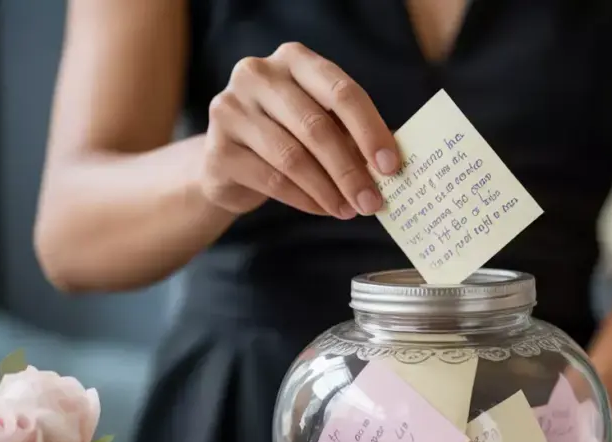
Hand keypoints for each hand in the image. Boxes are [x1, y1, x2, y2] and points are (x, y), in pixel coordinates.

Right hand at [200, 42, 399, 219]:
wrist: (231, 161)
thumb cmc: (289, 136)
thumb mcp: (324, 126)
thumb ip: (355, 136)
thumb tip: (393, 164)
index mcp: (294, 59)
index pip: (341, 92)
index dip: (370, 131)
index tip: (391, 166)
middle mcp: (257, 75)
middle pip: (316, 127)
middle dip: (350, 170)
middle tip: (372, 201)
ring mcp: (231, 109)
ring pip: (292, 157)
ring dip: (329, 190)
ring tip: (349, 210)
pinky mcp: (218, 149)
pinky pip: (271, 179)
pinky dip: (304, 199)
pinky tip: (324, 209)